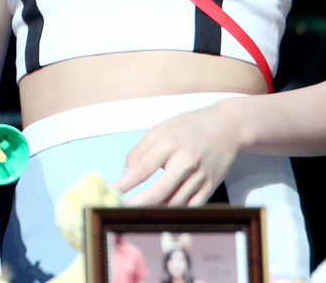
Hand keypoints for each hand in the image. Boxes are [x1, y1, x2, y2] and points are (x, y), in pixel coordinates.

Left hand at [113, 101, 244, 205]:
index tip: (112, 191)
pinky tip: (161, 213)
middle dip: (139, 203)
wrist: (228, 128)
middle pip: (160, 190)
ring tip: (137, 213)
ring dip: (155, 211)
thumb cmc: (189, 127)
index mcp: (171, 144)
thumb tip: (126, 174)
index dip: (126, 183)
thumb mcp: (160, 129)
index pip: (144, 168)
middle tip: (121, 209)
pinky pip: (191, 206)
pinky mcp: (211, 187)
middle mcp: (187, 162)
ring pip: (175, 202)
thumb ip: (141, 151)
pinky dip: (175, 212)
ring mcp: (201, 177)